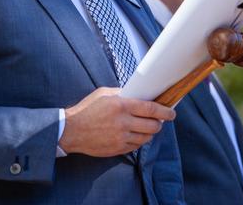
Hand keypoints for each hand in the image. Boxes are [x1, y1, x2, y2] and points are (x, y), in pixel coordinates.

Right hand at [58, 87, 174, 156]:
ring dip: (151, 132)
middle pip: (152, 125)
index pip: (150, 108)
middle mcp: (123, 122)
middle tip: (160, 120)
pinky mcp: (118, 148)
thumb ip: (121, 93)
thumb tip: (138, 94)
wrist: (71, 131)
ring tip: (148, 127)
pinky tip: (137, 135)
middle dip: (160, 123)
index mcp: (120, 105)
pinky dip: (140, 140)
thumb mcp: (103, 94)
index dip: (164, 111)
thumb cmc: (86, 109)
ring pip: (147, 137)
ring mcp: (121, 137)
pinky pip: (137, 146)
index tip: (171, 112)